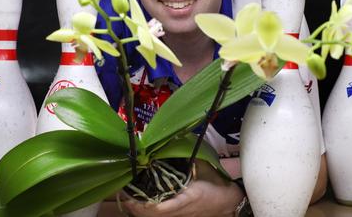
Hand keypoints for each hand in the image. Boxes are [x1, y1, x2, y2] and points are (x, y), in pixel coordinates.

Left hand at [122, 161, 243, 216]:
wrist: (228, 201)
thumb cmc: (216, 183)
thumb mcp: (204, 167)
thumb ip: (188, 157)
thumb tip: (170, 141)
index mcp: (188, 198)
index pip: (165, 207)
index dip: (148, 206)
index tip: (136, 199)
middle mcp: (181, 210)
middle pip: (154, 215)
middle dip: (137, 207)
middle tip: (123, 193)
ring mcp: (179, 215)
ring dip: (139, 210)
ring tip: (126, 197)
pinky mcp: (178, 215)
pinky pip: (158, 215)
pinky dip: (146, 210)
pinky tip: (136, 203)